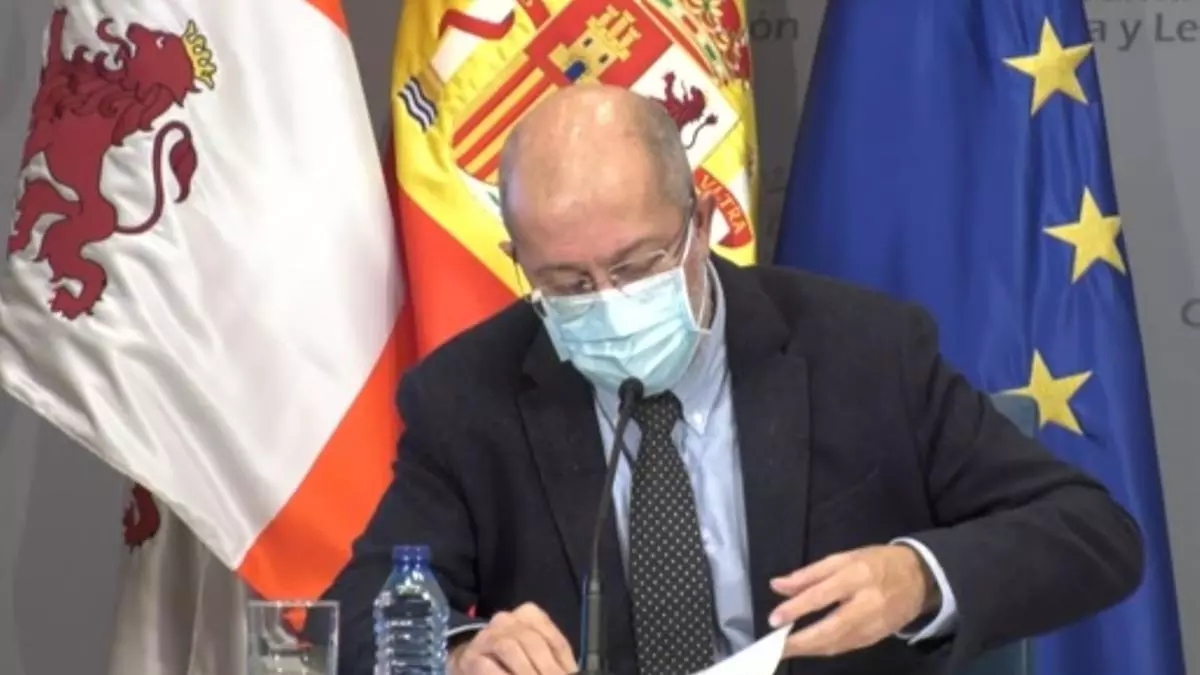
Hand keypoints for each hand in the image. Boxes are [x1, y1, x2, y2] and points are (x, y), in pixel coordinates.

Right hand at [449, 603, 576, 674]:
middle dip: (548, 669)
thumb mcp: (535, 655)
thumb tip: (572, 673)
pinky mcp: (470, 656)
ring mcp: (487, 635)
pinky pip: (488, 666)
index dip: (565, 663)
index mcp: (530, 615)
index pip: (555, 639)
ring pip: (510, 649)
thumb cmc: (509, 660)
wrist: (470, 664)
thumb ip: (552, 661)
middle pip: (533, 643)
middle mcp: (508, 619)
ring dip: (526, 672)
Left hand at [768, 544, 938, 656]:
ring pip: (839, 643)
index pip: (822, 595)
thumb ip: (809, 574)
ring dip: (810, 649)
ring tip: (785, 649)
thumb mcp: (843, 558)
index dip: (796, 609)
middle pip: (831, 628)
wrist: (920, 578)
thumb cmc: (876, 563)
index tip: (774, 619)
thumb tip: (777, 585)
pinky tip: (809, 648)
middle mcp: (868, 603)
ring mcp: (875, 624)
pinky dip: (826, 649)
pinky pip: (847, 647)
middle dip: (801, 641)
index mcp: (857, 575)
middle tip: (775, 646)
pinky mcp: (878, 638)